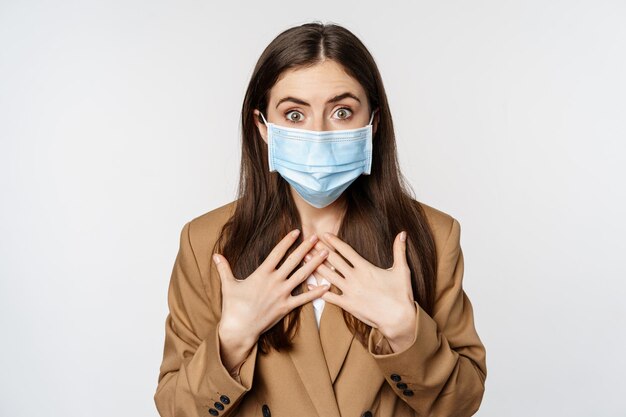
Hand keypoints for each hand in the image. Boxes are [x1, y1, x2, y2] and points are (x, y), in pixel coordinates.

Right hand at [212, 230, 330, 344]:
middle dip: (306, 248)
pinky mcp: (286, 307)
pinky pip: (304, 298)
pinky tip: (326, 285)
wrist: (239, 328)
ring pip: (302, 275)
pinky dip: (316, 292)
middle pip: (293, 260)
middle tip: (317, 237)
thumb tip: (215, 255)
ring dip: (315, 264)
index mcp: (262, 273)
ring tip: (326, 254)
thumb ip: (224, 268)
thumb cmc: (233, 307)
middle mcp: (274, 281)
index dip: (287, 241)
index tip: (297, 231)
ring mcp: (281, 294)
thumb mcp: (228, 285)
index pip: (277, 253)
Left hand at [303, 231, 416, 346]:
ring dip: (314, 266)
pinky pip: (329, 297)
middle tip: (307, 242)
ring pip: (328, 276)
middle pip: (333, 260)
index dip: (334, 242)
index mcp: (365, 267)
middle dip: (319, 250)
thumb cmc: (401, 294)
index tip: (324, 234)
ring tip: (303, 259)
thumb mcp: (402, 270)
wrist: (398, 319)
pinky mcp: (347, 305)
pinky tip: (308, 287)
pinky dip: (318, 292)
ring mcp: (349, 291)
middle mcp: (354, 277)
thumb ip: (399, 250)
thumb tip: (403, 233)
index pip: (346, 251)